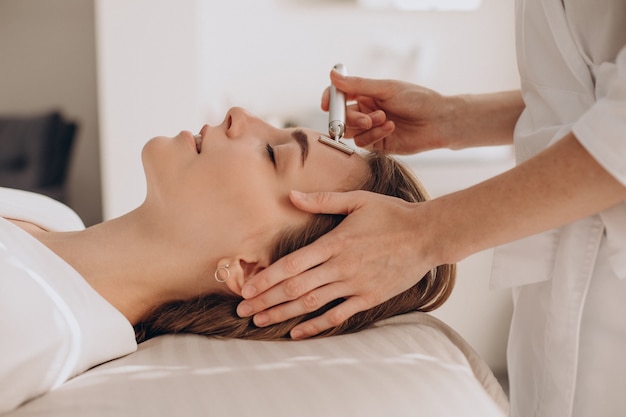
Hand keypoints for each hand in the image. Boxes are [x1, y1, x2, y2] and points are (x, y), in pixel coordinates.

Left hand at [236, 190, 435, 338]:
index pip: (292, 264)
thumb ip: (322, 201)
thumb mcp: (358, 200)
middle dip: (266, 300)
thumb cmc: (393, 214)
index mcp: (334, 242)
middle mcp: (341, 266)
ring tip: (260, 322)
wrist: (427, 235)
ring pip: (312, 304)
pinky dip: (316, 326)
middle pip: (295, 288)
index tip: (246, 289)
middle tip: (243, 310)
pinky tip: (297, 333)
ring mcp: (354, 285)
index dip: (266, 278)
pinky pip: (337, 316)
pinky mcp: (368, 298)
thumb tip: (291, 195)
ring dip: (283, 314)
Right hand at [321, 69, 459, 153]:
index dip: (330, 100)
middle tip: (366, 118)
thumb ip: (358, 85)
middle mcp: (366, 111)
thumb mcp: (386, 88)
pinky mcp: (378, 144)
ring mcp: (371, 128)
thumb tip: (332, 75)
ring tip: (384, 119)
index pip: (339, 96)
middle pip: (342, 117)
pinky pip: (363, 142)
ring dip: (365, 126)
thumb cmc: (417, 99)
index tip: (327, 104)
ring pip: (351, 131)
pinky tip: (391, 127)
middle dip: (350, 118)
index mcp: (366, 94)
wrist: (439, 121)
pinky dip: (374, 135)